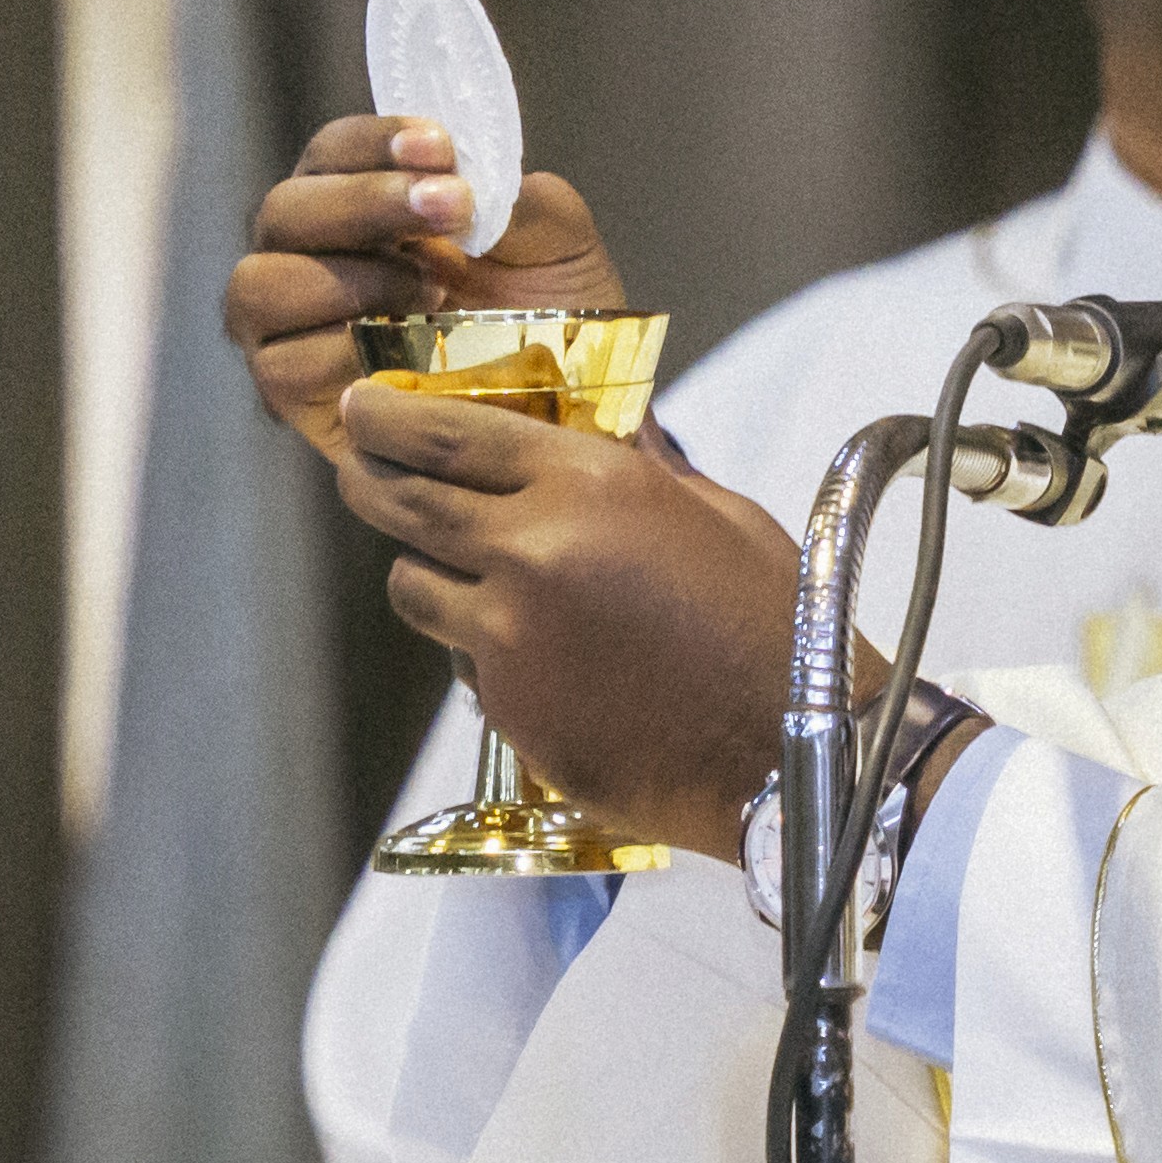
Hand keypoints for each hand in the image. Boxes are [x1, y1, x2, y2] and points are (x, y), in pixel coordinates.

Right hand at [225, 115, 638, 461]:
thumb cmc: (550, 325)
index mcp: (361, 209)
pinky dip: (337, 351)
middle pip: (284, 210)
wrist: (568, 421)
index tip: (440, 147)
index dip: (373, 142)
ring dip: (346, 276)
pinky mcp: (300, 401)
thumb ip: (528, 203)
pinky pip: (279, 366)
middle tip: (451, 206)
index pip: (332, 155)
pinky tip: (404, 349)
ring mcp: (296, 333)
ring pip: (258, 286)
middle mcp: (313, 262)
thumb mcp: (561, 253)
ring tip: (429, 290)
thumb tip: (486, 177)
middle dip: (364, 201)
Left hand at [329, 376, 802, 851]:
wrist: (798, 752)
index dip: (385, 419)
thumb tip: (593, 439)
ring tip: (477, 578)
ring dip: (429, 573)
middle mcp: (534, 551)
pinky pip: (463, 664)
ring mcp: (511, 637)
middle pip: (400, 503)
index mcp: (590, 484)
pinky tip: (547, 657)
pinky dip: (484, 651)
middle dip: (372, 482)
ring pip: (414, 587)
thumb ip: (632, 473)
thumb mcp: (715, 514)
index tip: (363, 410)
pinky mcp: (509, 710)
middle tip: (366, 474)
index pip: (443, 434)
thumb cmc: (779, 627)